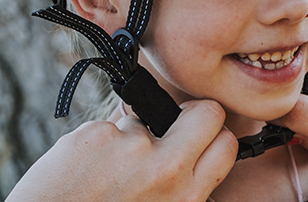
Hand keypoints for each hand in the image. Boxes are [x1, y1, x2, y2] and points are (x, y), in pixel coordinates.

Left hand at [7, 100, 236, 201]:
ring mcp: (129, 146)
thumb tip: (186, 158)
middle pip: (204, 114)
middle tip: (170, 127)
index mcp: (186, 197)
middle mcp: (165, 169)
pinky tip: (80, 173)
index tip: (200, 138)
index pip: (226, 143)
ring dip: (126, 141)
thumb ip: (178, 188)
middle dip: (191, 114)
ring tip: (102, 177)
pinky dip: (95, 145)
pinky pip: (105, 129)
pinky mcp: (95, 134)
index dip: (214, 136)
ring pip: (140, 122)